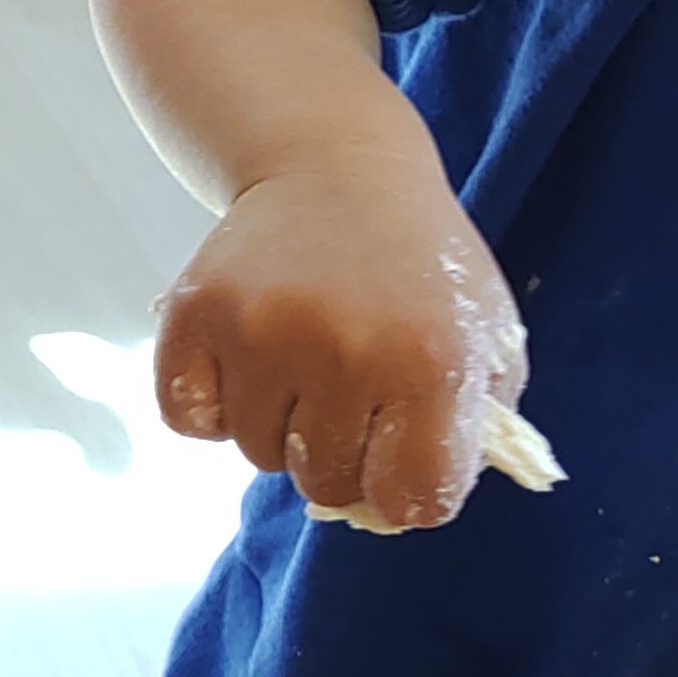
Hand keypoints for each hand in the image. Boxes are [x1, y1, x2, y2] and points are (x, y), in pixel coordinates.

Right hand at [156, 147, 524, 532]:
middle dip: (340, 457)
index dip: (408, 491)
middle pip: (327, 485)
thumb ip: (473, 434)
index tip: (401, 457)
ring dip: (278, 427)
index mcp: (432, 364)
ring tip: (300, 361)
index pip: (413, 501)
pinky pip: (190, 420)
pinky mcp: (194, 314)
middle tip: (348, 394)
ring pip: (257, 454)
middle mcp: (344, 352)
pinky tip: (246, 359)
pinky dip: (213, 407)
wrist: (335, 166)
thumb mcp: (487, 338)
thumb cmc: (419, 266)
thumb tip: (405, 509)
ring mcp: (261, 332)